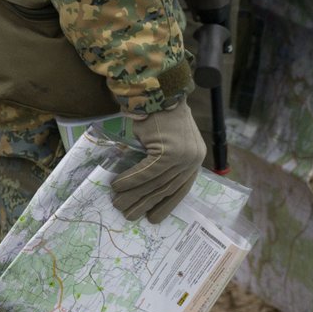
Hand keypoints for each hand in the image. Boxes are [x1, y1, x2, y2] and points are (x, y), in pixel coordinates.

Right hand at [112, 101, 205, 222]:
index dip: (166, 204)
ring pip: (155, 182)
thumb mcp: (167, 144)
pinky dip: (130, 180)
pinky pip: (147, 172)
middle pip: (166, 188)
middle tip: (128, 217)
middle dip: (145, 204)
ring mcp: (183, 155)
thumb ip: (163, 164)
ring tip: (118, 204)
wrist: (159, 92)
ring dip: (134, 195)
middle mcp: (193, 159)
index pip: (181, 188)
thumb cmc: (160, 117)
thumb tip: (144, 190)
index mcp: (195, 159)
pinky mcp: (170, 151)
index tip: (153, 218)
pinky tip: (116, 186)